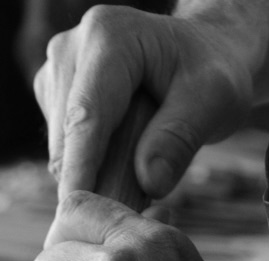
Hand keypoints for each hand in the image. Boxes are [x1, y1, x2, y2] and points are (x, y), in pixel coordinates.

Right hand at [34, 5, 253, 203]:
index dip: (81, 170)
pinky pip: (64, 152)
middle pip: (66, 139)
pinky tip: (123, 163)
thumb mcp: (214, 100)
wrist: (202, 56)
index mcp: (108, 37)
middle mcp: (71, 49)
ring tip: (140, 175)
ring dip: (93, 177)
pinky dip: (89, 170)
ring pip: (60, 152)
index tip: (80, 215)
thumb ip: (181, 138)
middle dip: (92, 181)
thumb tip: (150, 183)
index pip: (86, 116)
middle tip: (138, 211)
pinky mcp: (53, 97)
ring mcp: (57, 73)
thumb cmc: (212, 72)